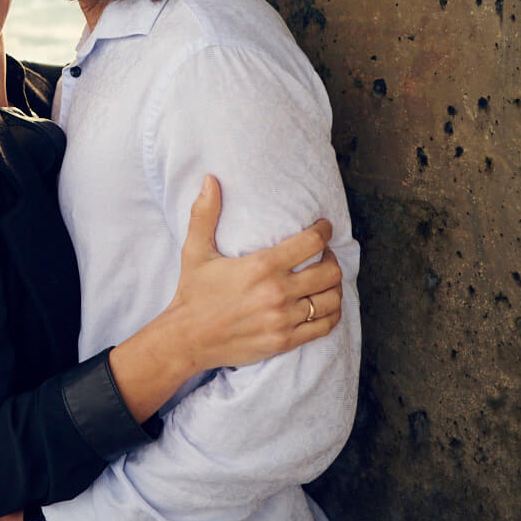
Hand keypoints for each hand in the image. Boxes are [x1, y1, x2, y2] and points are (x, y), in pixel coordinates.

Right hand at [171, 174, 342, 371]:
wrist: (187, 338)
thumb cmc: (193, 293)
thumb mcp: (195, 251)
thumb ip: (204, 214)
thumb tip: (210, 180)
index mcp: (261, 266)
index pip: (311, 242)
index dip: (324, 231)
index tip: (324, 228)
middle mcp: (277, 292)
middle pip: (330, 272)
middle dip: (332, 260)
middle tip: (324, 256)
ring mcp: (283, 319)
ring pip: (331, 300)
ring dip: (333, 288)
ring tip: (325, 281)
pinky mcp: (285, 340)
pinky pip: (324, 326)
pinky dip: (331, 314)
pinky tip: (323, 306)